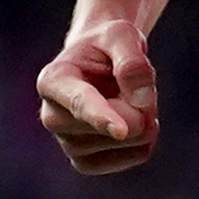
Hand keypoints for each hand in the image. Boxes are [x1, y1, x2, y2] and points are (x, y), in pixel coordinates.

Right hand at [36, 16, 160, 174]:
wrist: (98, 63)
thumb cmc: (107, 45)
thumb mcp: (122, 36)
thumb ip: (132, 62)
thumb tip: (141, 101)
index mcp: (52, 81)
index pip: (80, 103)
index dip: (102, 116)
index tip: (120, 130)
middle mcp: (52, 117)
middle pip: (119, 128)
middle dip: (140, 105)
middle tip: (130, 83)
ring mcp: (68, 145)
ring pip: (132, 142)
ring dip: (144, 118)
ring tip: (125, 97)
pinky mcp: (86, 162)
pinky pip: (136, 156)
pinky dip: (146, 138)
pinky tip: (131, 119)